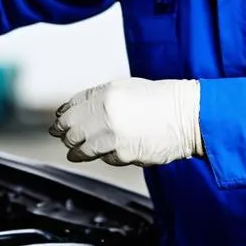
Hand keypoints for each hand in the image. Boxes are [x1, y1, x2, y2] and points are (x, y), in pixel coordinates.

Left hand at [51, 78, 202, 166]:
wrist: (186, 116)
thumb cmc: (158, 99)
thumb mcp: (124, 87)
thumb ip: (95, 97)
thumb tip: (70, 110)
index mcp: (105, 96)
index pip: (70, 111)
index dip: (61, 119)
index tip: (58, 124)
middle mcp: (106, 117)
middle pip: (72, 132)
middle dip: (66, 136)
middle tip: (65, 137)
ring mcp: (114, 139)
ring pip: (83, 150)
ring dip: (77, 151)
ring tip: (75, 151)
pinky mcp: (123, 156)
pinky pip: (104, 158)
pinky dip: (103, 155)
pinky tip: (108, 149)